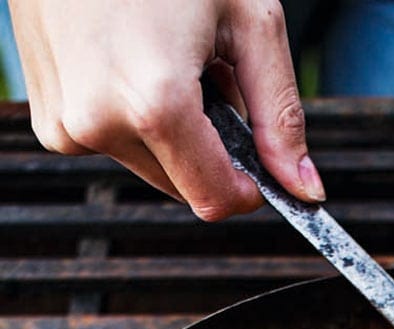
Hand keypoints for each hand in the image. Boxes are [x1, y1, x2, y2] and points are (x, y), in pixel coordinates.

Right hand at [9, 0, 325, 218]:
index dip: (247, 188)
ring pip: (149, 166)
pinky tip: (129, 57)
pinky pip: (111, 142)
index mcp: (154, 102)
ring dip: (171, 128)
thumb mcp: (248, 21)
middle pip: (183, 186)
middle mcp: (99, 122)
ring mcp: (65, 123)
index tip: (259, 161)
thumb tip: (304, 187)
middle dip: (208, 146)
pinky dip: (131, 114)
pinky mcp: (47, 116)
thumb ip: (280, 115)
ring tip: (164, 54)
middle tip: (206, 73)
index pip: (215, 200)